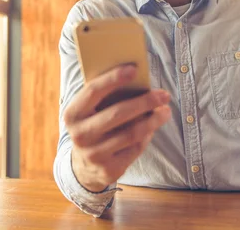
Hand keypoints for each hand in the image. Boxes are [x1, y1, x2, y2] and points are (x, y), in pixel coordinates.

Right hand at [63, 65, 170, 191]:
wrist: (84, 166)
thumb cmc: (94, 125)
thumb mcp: (91, 111)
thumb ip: (106, 96)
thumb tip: (139, 81)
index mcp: (73, 114)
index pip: (93, 90)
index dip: (113, 78)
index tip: (134, 69)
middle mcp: (80, 135)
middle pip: (118, 113)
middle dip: (144, 102)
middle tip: (164, 94)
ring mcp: (93, 154)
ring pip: (131, 133)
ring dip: (153, 120)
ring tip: (166, 110)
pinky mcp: (109, 169)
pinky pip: (135, 148)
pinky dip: (147, 136)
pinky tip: (153, 127)